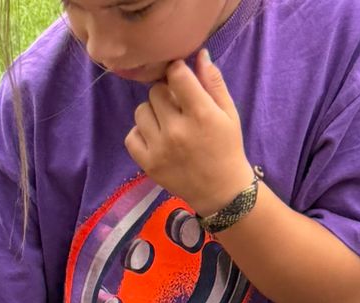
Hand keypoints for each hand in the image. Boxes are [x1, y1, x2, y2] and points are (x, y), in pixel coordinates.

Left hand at [125, 51, 251, 218]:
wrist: (220, 190)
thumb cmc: (226, 146)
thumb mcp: (228, 112)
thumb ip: (213, 82)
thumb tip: (199, 54)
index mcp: (200, 113)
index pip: (176, 75)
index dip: (177, 71)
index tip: (181, 78)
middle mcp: (177, 130)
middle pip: (155, 91)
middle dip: (165, 93)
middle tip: (176, 105)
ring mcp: (159, 149)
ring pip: (141, 111)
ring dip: (152, 112)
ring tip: (166, 121)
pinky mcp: (148, 164)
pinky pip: (131, 137)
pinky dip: (140, 133)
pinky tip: (155, 136)